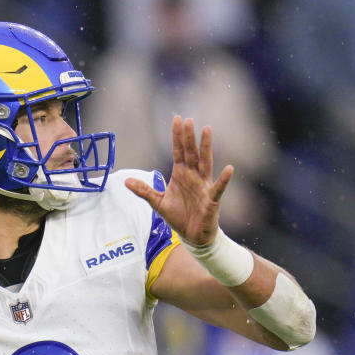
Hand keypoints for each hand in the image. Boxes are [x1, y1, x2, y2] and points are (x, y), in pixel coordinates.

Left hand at [125, 116, 233, 246]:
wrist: (192, 235)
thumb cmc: (178, 216)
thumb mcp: (158, 203)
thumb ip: (144, 190)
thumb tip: (126, 181)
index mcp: (181, 174)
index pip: (178, 151)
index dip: (177, 136)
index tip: (177, 119)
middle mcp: (193, 176)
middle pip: (191, 153)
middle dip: (189, 137)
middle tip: (188, 120)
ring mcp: (203, 186)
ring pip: (205, 163)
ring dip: (206, 147)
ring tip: (207, 131)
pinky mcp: (211, 199)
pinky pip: (218, 187)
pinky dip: (224, 179)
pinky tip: (228, 169)